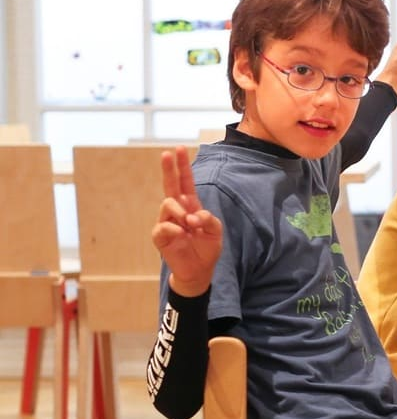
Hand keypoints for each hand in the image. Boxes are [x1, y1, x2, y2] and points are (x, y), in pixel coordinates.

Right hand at [152, 145, 221, 297]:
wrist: (198, 270)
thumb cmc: (206, 248)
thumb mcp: (215, 232)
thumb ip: (209, 220)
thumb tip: (195, 214)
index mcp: (191, 206)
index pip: (185, 182)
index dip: (183, 166)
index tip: (179, 148)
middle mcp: (177, 210)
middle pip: (170, 185)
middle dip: (169, 169)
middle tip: (167, 153)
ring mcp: (166, 221)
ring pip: (168, 204)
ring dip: (181, 212)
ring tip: (190, 225)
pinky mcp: (160, 235)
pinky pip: (164, 226)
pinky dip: (175, 229)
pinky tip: (181, 235)